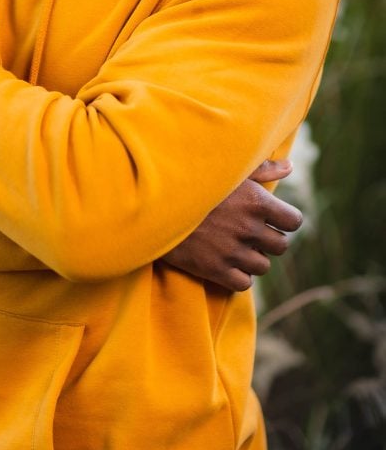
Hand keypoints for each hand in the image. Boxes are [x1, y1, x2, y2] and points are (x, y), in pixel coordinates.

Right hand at [161, 159, 302, 290]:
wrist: (155, 203)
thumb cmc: (194, 180)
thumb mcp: (229, 170)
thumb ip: (263, 169)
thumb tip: (290, 166)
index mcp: (256, 202)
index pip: (294, 222)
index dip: (285, 220)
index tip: (272, 218)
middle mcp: (249, 229)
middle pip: (281, 245)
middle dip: (268, 238)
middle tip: (249, 230)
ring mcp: (232, 252)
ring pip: (263, 265)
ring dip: (253, 257)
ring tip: (235, 244)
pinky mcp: (215, 270)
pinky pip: (244, 283)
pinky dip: (238, 275)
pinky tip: (226, 261)